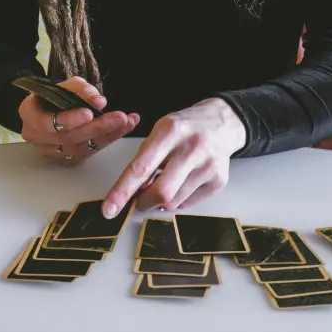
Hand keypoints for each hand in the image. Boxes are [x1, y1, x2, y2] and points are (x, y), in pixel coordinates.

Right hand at [19, 76, 139, 166]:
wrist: (51, 106)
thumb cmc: (57, 93)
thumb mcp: (67, 84)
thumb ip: (81, 90)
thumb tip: (98, 101)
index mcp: (29, 114)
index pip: (46, 121)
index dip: (69, 119)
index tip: (89, 113)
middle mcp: (36, 137)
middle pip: (68, 137)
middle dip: (97, 127)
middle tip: (119, 117)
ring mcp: (51, 151)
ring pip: (80, 148)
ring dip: (108, 135)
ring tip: (127, 122)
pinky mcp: (66, 159)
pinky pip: (88, 152)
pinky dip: (108, 139)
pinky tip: (123, 128)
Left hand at [101, 98, 245, 217]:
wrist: (223, 122)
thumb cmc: (185, 127)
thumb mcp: (161, 129)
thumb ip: (146, 158)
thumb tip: (131, 192)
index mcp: (171, 131)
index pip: (141, 167)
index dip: (122, 191)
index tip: (108, 209)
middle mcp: (191, 148)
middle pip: (161, 191)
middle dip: (143, 202)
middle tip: (138, 201)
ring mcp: (208, 166)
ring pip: (173, 202)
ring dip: (161, 200)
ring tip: (166, 181)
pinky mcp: (219, 181)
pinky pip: (188, 204)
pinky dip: (178, 199)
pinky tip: (182, 182)